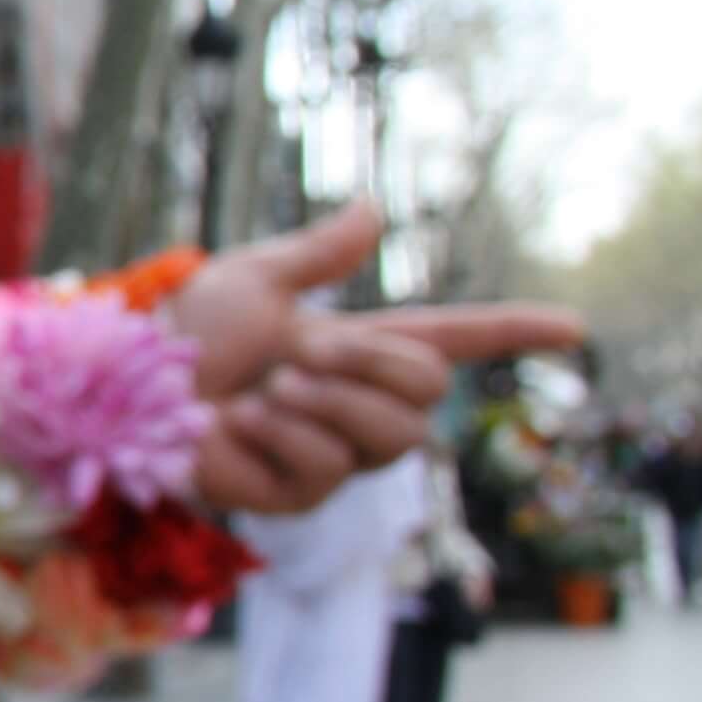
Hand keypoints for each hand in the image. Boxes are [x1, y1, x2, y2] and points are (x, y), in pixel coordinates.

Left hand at [169, 203, 580, 516]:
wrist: (128, 389)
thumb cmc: (183, 335)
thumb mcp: (254, 279)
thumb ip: (318, 253)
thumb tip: (373, 209)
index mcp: (358, 346)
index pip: (455, 337)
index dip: (513, 332)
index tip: (574, 328)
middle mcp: (358, 402)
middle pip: (427, 389)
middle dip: (365, 365)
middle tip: (296, 358)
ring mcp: (335, 452)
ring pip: (390, 434)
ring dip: (320, 402)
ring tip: (263, 394)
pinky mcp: (301, 493)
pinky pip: (327, 466)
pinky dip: (277, 435)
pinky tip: (238, 428)